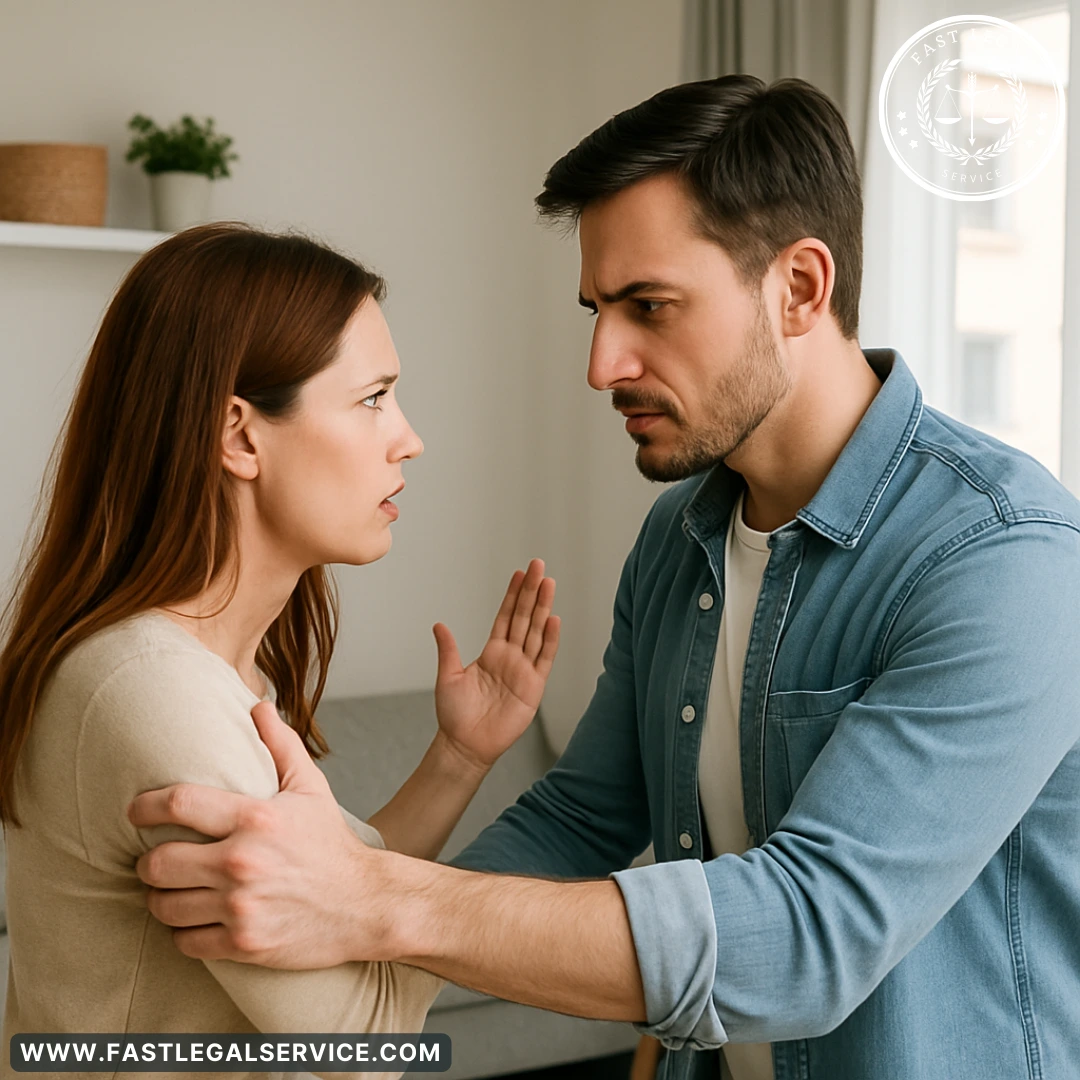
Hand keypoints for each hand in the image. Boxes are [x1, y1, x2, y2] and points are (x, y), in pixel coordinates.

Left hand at [128, 701, 398, 967]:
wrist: (364, 904)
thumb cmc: (331, 844)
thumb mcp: (310, 789)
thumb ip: (281, 745)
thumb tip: (257, 705)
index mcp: (256, 818)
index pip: (179, 804)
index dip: (146, 806)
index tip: (136, 811)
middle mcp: (243, 862)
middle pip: (158, 862)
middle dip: (148, 860)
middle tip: (155, 858)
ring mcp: (241, 906)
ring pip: (164, 905)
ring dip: (161, 897)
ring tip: (170, 889)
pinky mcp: (242, 943)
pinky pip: (184, 941)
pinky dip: (182, 931)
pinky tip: (193, 919)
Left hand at [432, 558, 559, 772]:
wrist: (466, 744)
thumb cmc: (455, 715)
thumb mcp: (448, 677)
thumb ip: (448, 650)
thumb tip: (439, 625)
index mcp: (492, 652)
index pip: (505, 617)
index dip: (513, 595)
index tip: (520, 574)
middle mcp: (510, 657)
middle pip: (524, 617)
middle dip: (532, 592)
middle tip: (539, 566)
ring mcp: (524, 670)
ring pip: (536, 632)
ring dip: (543, 608)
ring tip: (549, 584)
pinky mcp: (533, 686)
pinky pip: (544, 658)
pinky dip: (551, 639)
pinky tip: (554, 620)